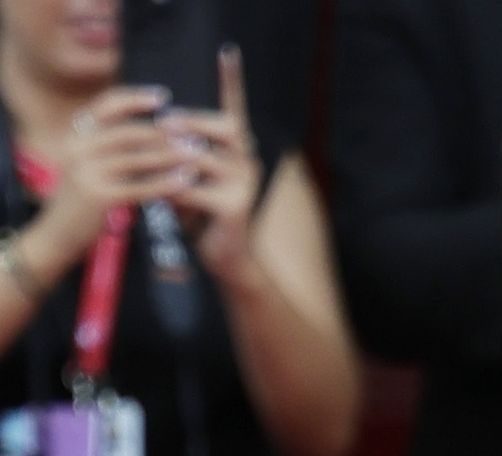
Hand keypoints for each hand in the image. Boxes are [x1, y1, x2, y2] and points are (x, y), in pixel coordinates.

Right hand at [32, 85, 188, 270]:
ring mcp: (86, 172)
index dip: (135, 98)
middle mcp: (77, 149)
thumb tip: (152, 129)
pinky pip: (141, 186)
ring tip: (197, 152)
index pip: (106, 106)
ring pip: (138, 158)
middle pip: (129, 131)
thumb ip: (110, 146)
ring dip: (171, 155)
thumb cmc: (82, 199)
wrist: (57, 235)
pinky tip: (187, 180)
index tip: (164, 96)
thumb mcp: (88, 165)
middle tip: (193, 131)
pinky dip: (167, 182)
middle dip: (164, 131)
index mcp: (75, 136)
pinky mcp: (99, 197)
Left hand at [161, 45, 264, 286]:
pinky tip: (164, 201)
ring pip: (202, 158)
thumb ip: (179, 153)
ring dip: (171, 163)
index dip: (232, 81)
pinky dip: (171, 193)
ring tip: (153, 174)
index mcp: (238, 150)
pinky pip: (192, 188)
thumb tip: (159, 128)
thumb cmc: (201, 214)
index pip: (235, 109)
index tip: (227, 52)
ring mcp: (246, 183)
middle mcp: (249, 161)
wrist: (225, 258)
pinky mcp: (236, 206)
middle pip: (226, 125)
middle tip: (163, 123)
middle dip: (192, 122)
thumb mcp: (189, 177)